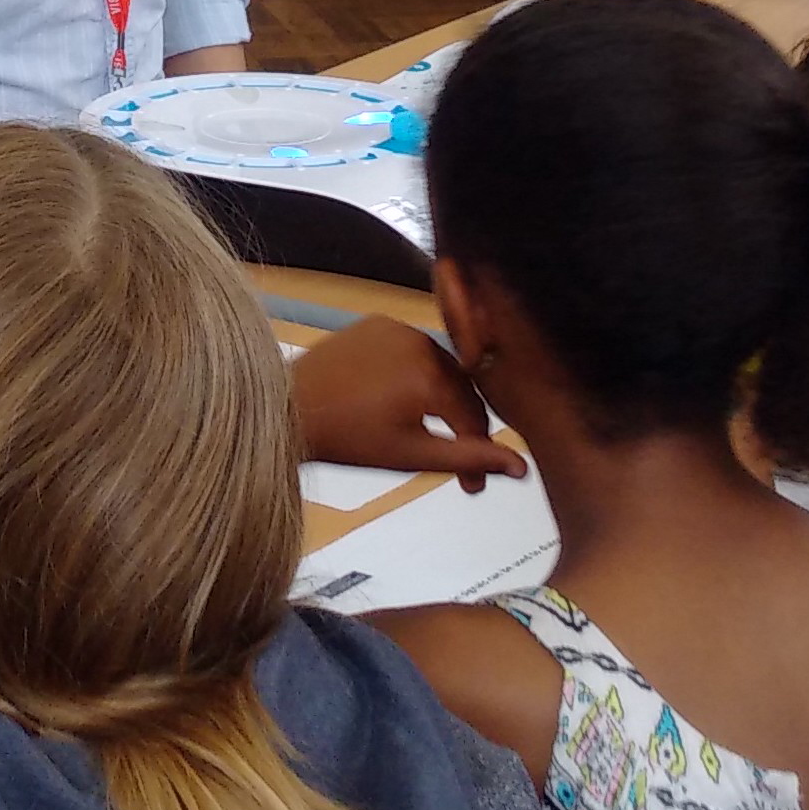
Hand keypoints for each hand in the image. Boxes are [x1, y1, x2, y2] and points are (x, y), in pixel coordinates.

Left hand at [291, 315, 526, 493]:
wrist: (286, 410)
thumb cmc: (347, 440)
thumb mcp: (412, 455)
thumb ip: (469, 457)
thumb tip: (522, 466)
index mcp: (432, 375)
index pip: (475, 418)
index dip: (480, 456)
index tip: (472, 487)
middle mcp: (421, 341)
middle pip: (460, 390)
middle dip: (463, 428)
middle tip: (457, 467)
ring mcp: (397, 327)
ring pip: (439, 368)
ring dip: (442, 399)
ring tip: (430, 433)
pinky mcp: (376, 322)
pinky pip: (412, 350)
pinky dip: (416, 374)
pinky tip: (405, 401)